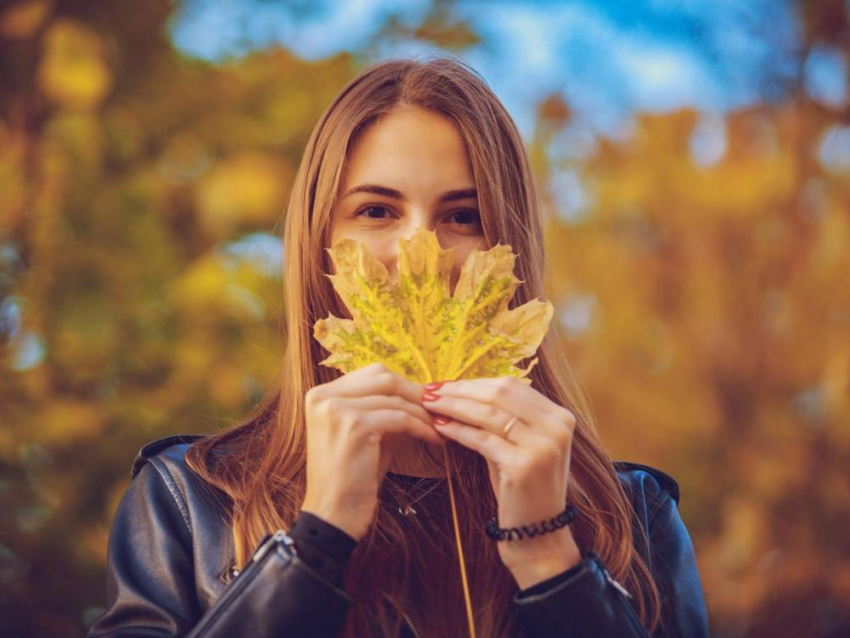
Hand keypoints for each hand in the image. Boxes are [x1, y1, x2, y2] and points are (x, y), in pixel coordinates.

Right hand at [301, 363, 444, 540]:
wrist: (333, 516)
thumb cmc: (352, 478)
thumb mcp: (367, 435)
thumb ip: (385, 410)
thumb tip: (422, 395)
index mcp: (321, 394)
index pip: (372, 374)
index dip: (403, 385)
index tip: (426, 401)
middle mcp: (323, 396)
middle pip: (383, 377)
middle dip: (414, 394)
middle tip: (438, 410)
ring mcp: (336, 409)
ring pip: (394, 398)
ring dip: (422, 413)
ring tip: (440, 427)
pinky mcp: (354, 425)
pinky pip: (400, 418)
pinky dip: (421, 427)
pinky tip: (434, 439)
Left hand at [421, 376, 581, 585]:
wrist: (537, 535)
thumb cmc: (521, 487)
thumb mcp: (517, 445)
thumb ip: (501, 416)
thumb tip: (460, 387)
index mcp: (559, 416)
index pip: (511, 386)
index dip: (474, 382)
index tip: (445, 383)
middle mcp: (557, 427)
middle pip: (499, 394)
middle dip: (460, 390)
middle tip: (430, 390)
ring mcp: (544, 445)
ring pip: (488, 414)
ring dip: (453, 406)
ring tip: (429, 405)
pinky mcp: (525, 464)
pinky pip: (482, 439)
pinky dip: (458, 430)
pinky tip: (439, 427)